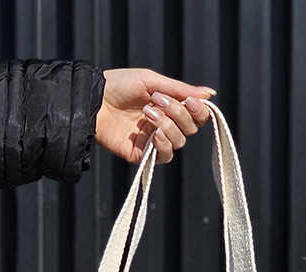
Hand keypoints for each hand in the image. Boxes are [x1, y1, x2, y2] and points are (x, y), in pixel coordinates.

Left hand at [95, 68, 213, 164]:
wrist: (94, 100)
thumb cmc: (120, 85)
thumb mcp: (152, 81)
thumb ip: (181, 90)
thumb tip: (211, 94)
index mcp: (170, 106)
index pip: (196, 115)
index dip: (199, 110)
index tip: (190, 101)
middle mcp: (165, 124)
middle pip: (190, 128)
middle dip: (178, 113)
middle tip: (158, 100)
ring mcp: (154, 140)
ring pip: (179, 141)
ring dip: (167, 125)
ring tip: (147, 112)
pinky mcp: (143, 154)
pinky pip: (165, 156)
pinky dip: (164, 145)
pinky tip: (154, 134)